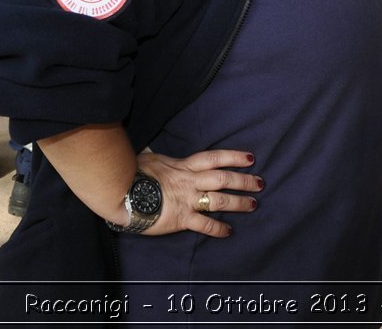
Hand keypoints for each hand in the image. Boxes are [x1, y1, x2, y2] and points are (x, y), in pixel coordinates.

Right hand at [137, 148, 262, 237]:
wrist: (121, 193)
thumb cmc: (133, 174)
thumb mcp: (149, 159)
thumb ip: (158, 157)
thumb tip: (151, 150)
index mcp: (184, 165)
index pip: (214, 158)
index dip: (234, 157)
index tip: (250, 158)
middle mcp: (190, 181)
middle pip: (223, 178)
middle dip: (244, 181)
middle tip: (260, 183)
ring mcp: (187, 200)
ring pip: (219, 200)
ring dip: (238, 203)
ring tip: (252, 205)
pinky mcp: (181, 219)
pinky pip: (204, 224)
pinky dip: (218, 228)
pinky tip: (228, 231)